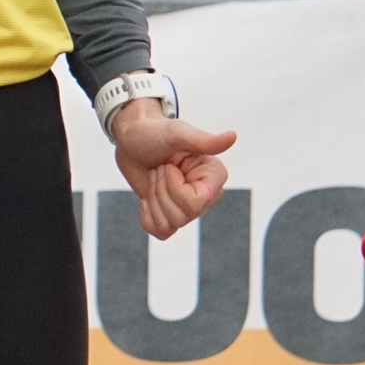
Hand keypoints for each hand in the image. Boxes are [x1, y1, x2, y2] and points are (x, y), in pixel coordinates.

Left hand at [109, 102, 235, 238]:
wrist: (131, 142)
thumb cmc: (155, 133)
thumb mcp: (177, 134)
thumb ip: (204, 141)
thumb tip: (233, 136)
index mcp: (214, 176)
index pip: (196, 203)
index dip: (173, 188)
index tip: (168, 166)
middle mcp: (206, 194)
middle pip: (182, 217)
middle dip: (160, 192)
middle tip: (159, 170)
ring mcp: (189, 206)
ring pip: (170, 225)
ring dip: (153, 200)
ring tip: (155, 178)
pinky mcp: (171, 214)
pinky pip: (162, 232)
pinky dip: (148, 217)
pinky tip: (147, 198)